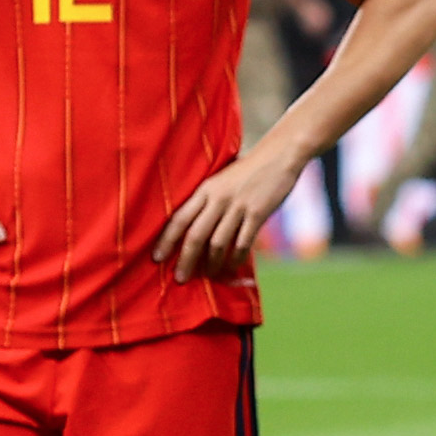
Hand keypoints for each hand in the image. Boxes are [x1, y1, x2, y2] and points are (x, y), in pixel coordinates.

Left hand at [149, 145, 303, 279]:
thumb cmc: (248, 170)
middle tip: (179, 278)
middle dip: (185, 259)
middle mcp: (218, 199)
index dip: (166, 240)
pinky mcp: (258, 213)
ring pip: (218, 242)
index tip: (156, 258)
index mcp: (205, 189)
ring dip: (211, 263)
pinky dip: (236, 258)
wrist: (279, 156)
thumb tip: (194, 227)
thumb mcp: (221, 180)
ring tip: (208, 275)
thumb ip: (208, 199)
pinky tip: (232, 267)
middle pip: (195, 235)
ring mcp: (238, 206)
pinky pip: (243, 242)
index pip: (179, 218)